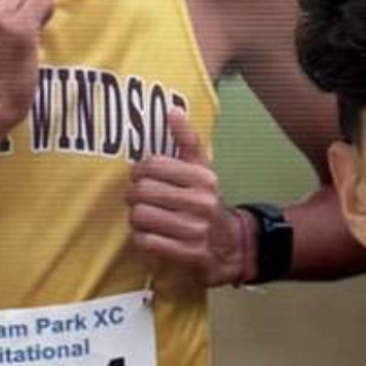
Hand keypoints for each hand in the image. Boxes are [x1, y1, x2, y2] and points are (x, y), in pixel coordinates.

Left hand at [125, 106, 253, 284]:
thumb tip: (172, 111)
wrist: (232, 246)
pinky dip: (141, 238)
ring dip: (136, 217)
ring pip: (141, 216)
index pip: (153, 165)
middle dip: (133, 195)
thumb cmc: (207, 203)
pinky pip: (146, 241)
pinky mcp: (188, 254)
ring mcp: (195, 230)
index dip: (138, 170)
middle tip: (137, 198)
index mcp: (203, 178)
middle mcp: (202, 202)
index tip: (140, 176)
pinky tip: (149, 235)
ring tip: (143, 216)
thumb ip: (187, 140)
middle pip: (142, 191)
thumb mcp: (203, 170)